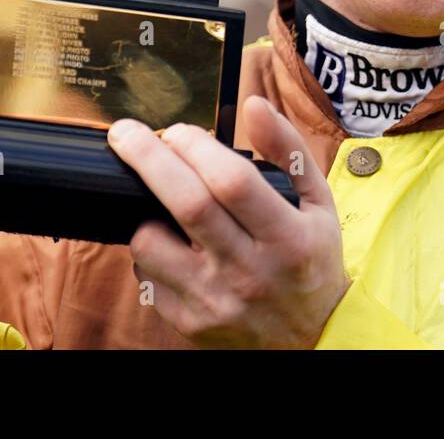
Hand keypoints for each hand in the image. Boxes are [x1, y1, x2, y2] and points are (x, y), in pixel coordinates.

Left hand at [108, 95, 350, 347]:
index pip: (232, 182)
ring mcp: (216, 301)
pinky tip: (170, 243)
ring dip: (143, 211)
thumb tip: (254, 105)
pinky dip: (149, 251)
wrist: (312, 338)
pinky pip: (146, 277)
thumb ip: (288, 149)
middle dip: (148, 159)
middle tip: (125, 134)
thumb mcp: (318, 202)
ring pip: (152, 244)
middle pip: (187, 204)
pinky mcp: (190, 324)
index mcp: (288, 237)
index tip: (181, 131)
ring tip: (158, 201)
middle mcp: (251, 271)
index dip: (196, 146)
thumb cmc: (311, 258)